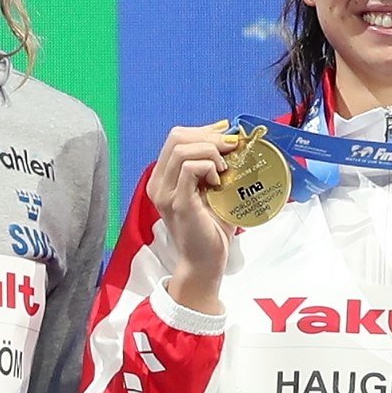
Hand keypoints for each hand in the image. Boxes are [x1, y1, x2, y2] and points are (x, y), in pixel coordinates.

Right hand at [147, 121, 238, 313]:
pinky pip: (189, 169)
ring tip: (225, 167)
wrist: (205, 262)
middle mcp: (158, 183)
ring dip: (210, 151)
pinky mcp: (178, 203)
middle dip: (209, 137)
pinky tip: (219, 180)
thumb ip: (216, 167)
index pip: (176, 138)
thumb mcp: (214, 191)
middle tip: (232, 147)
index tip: (227, 132)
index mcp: (164, 177)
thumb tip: (233, 140)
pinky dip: (208, 167)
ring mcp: (166, 193)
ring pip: (182, 149)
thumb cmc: (212, 228)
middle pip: (177, 137)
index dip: (203, 130)